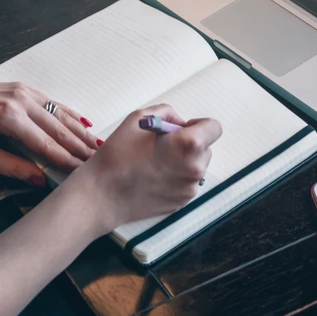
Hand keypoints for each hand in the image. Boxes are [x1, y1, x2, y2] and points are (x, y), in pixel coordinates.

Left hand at [0, 74, 98, 185]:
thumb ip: (12, 168)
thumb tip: (39, 180)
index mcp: (9, 118)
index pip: (46, 144)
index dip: (66, 159)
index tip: (82, 171)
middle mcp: (21, 101)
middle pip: (59, 128)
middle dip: (80, 146)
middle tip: (99, 160)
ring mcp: (25, 91)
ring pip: (60, 114)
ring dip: (80, 131)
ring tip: (97, 145)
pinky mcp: (25, 88)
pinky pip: (53, 103)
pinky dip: (70, 114)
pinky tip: (84, 124)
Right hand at [69, 103, 222, 232]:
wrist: (102, 195)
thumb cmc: (117, 156)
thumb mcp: (138, 118)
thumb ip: (166, 113)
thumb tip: (179, 122)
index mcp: (188, 144)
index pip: (214, 127)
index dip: (198, 124)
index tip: (182, 128)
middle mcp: (195, 168)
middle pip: (205, 148)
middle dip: (189, 143)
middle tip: (163, 145)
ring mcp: (189, 188)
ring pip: (196, 166)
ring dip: (183, 160)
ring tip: (155, 162)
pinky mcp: (182, 202)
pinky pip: (186, 182)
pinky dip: (176, 177)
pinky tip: (153, 176)